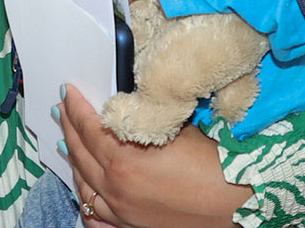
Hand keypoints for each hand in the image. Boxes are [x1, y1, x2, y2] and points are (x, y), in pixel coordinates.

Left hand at [57, 86, 251, 227]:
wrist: (242, 203)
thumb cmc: (215, 163)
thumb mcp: (173, 127)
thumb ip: (140, 117)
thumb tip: (121, 107)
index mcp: (122, 161)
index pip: (88, 127)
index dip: (75, 107)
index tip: (67, 91)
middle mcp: (116, 188)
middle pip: (80, 152)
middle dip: (69, 127)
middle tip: (62, 109)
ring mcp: (122, 211)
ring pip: (83, 182)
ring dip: (73, 158)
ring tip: (66, 140)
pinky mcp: (133, 225)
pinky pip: (96, 212)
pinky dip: (85, 195)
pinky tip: (81, 186)